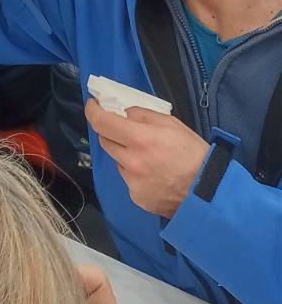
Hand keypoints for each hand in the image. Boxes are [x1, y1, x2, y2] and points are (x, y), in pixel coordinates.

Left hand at [85, 102, 209, 217]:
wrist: (210, 194)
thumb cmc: (193, 153)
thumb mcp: (171, 124)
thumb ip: (142, 115)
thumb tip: (123, 114)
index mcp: (139, 140)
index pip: (101, 122)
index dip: (92, 110)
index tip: (93, 104)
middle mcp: (131, 162)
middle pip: (105, 141)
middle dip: (112, 133)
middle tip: (126, 131)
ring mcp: (132, 183)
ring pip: (117, 161)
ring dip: (125, 155)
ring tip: (150, 158)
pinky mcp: (137, 198)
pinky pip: (129, 180)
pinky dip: (136, 174)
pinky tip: (155, 176)